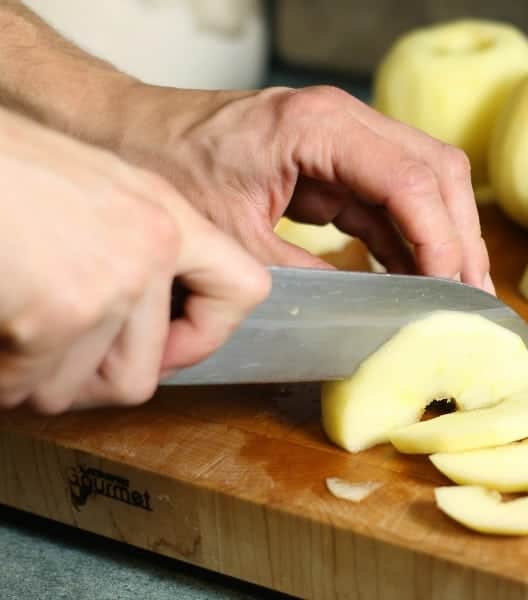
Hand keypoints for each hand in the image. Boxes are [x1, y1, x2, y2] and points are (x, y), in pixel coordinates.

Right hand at [0, 108, 268, 413]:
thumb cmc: (4, 168)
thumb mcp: (91, 189)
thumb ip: (132, 250)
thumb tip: (144, 328)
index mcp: (164, 215)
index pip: (245, 289)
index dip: (203, 336)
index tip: (168, 349)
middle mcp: (150, 249)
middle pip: (139, 377)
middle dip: (80, 379)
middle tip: (43, 352)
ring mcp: (109, 284)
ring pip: (72, 389)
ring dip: (28, 373)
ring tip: (7, 317)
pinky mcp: (59, 314)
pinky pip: (24, 385)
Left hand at [114, 85, 493, 292]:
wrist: (130, 131)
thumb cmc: (168, 164)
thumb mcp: (232, 235)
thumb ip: (302, 276)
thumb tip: (362, 315)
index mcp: (319, 126)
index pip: (411, 180)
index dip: (441, 240)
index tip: (450, 293)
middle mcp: (344, 121)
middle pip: (437, 172)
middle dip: (460, 238)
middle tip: (471, 299)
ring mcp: (345, 139)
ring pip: (426, 183)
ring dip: (444, 240)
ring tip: (456, 297)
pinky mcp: (338, 163)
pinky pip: (393, 200)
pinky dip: (411, 240)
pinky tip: (417, 281)